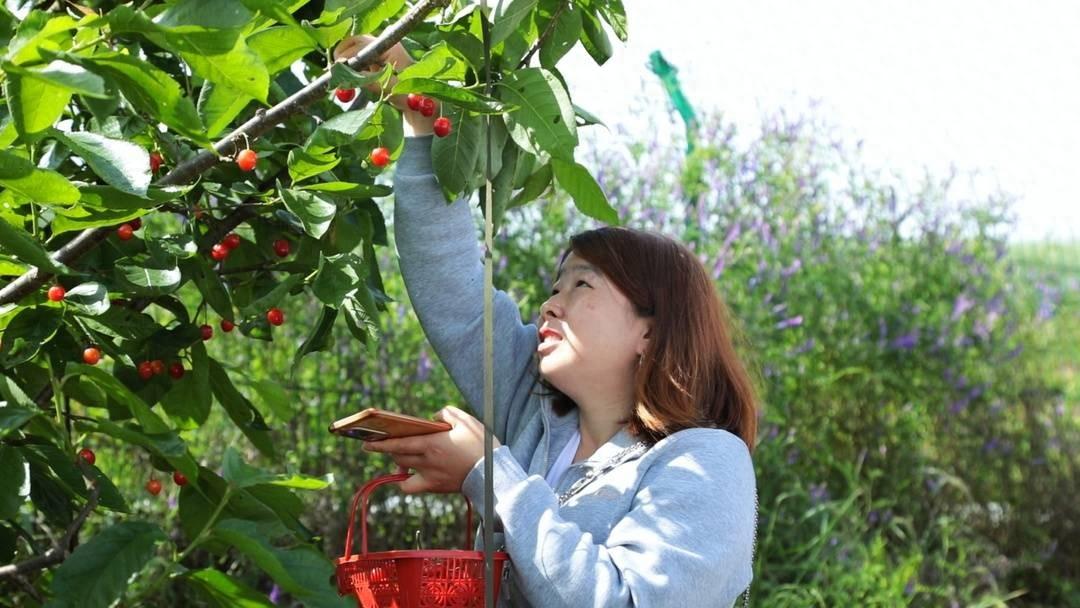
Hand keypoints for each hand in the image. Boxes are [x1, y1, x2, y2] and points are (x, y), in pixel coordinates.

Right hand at [333, 35, 435, 135]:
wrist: (420, 97)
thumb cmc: (409, 94)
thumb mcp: (388, 89)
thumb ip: (369, 82)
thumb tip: (348, 77)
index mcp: (390, 48)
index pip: (362, 45)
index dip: (347, 55)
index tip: (337, 68)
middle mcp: (385, 43)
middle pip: (356, 40)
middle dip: (343, 53)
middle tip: (334, 70)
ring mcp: (380, 48)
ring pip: (355, 45)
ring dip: (346, 57)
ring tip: (339, 73)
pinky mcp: (377, 56)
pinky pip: (359, 54)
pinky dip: (351, 62)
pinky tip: (348, 75)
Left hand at [361, 406, 500, 493]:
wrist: (494, 474)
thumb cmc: (482, 445)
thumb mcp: (467, 421)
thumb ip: (447, 413)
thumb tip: (434, 417)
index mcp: (433, 443)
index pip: (398, 443)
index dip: (380, 443)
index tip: (366, 442)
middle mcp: (427, 460)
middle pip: (398, 455)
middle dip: (390, 449)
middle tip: (389, 443)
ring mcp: (430, 476)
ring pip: (403, 469)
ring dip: (398, 462)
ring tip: (400, 458)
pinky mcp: (435, 487)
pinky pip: (411, 487)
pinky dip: (406, 482)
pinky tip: (409, 476)